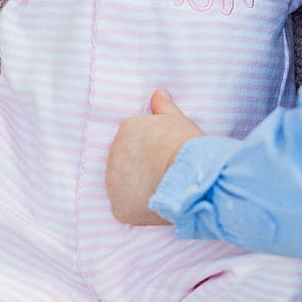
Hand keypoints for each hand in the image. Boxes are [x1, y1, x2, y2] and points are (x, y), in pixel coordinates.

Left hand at [105, 90, 201, 225]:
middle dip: (143, 168)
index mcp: (126, 129)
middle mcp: (113, 155)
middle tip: (166, 173)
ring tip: (164, 190)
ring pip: (126, 186)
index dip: (154, 150)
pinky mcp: (120, 207)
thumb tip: (158, 93)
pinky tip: (158, 204)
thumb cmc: (186, 145)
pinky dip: (140, 208)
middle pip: (127, 163)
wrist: (188, 175)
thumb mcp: (178, 120)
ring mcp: (113, 183)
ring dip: (139, 188)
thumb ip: (164, 107)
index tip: (168, 154)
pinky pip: (128, 208)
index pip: (136, 141)